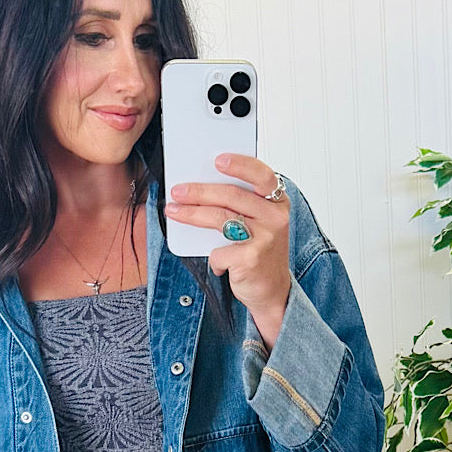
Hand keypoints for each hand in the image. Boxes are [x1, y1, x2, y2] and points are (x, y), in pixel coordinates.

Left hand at [164, 153, 290, 350]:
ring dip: (192, 214)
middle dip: (200, 191)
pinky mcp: (251, 259)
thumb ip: (240, 205)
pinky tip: (216, 263)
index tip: (217, 160)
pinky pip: (219, 251)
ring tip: (174, 210)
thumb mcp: (257, 224)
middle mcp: (275, 217)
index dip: (240, 164)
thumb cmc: (259, 252)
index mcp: (278, 203)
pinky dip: (213, 258)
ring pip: (220, 218)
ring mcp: (265, 238)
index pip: (262, 175)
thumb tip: (201, 186)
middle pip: (232, 195)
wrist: (271, 291)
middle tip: (178, 190)